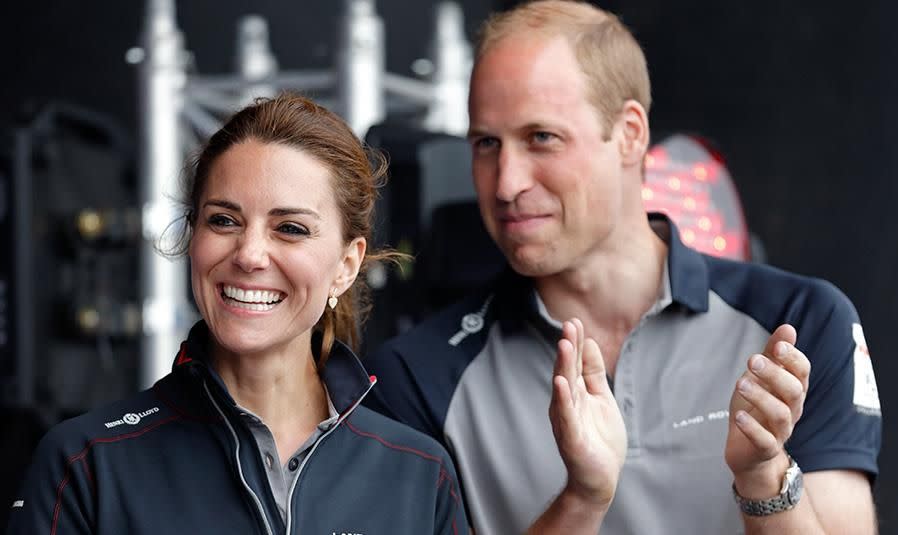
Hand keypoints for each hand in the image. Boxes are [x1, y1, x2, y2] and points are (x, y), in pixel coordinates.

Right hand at [549, 319, 626, 507]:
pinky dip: (562, 398)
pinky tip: (561, 382)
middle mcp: (567, 403)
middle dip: (568, 347)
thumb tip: (589, 343)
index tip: (575, 321)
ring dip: (563, 366)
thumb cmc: (600, 440)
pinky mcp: (571, 437)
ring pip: (564, 388)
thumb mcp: (602, 399)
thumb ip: (594, 373)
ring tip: (564, 345)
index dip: (576, 342)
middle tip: (568, 324)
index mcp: (576, 393)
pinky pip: (566, 415)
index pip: (574, 363)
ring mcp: (567, 419)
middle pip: (567, 370)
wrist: (600, 478)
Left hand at [725, 324, 809, 494]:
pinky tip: (738, 416)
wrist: (748, 451)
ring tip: (741, 383)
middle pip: (793, 391)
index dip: (793, 359)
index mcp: (792, 390)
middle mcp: (791, 410)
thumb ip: (773, 354)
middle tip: (753, 360)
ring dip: (761, 397)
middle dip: (775, 374)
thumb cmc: (755, 408)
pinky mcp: (765, 449)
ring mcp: (780, 432)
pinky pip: (764, 440)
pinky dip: (752, 428)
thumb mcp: (760, 378)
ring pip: (780, 415)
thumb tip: (788, 327)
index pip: (802, 372)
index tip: (778, 345)